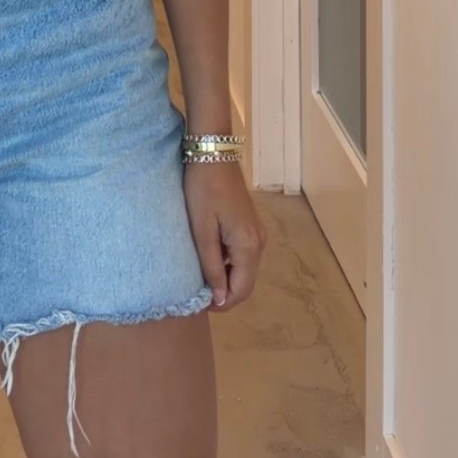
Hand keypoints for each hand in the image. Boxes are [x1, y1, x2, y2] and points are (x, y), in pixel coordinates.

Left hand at [182, 159, 266, 310]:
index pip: (241, 290)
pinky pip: (242, 255)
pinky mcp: (251, 225)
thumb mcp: (202, 231)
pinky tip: (209, 258)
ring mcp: (258, 233)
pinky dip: (228, 264)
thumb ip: (211, 267)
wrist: (213, 154)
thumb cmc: (203, 191)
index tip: (199, 304)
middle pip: (246, 283)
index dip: (222, 303)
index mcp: (248, 246)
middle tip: (198, 293)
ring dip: (226, 278)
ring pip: (245, 269)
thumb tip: (219, 299)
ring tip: (201, 276)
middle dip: (224, 293)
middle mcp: (259, 243)